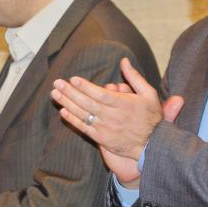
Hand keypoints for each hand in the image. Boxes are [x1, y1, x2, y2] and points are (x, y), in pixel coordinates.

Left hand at [51, 57, 175, 183]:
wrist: (153, 146)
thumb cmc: (151, 117)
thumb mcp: (149, 94)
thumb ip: (135, 77)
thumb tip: (124, 61)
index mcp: (123, 104)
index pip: (100, 94)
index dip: (85, 86)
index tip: (73, 79)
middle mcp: (112, 116)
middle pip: (87, 103)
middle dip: (70, 92)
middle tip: (57, 83)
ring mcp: (105, 128)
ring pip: (83, 114)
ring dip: (67, 103)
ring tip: (55, 94)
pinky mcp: (101, 138)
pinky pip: (84, 128)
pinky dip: (72, 120)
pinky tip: (62, 111)